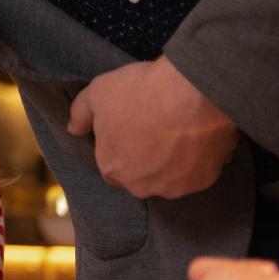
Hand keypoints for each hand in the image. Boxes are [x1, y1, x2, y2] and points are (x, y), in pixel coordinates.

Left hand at [67, 56, 235, 197]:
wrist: (193, 92)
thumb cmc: (140, 92)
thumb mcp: (98, 92)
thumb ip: (80, 113)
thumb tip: (74, 128)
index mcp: (112, 168)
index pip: (111, 166)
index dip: (119, 148)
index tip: (130, 129)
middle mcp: (142, 186)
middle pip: (140, 176)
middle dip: (145, 158)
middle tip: (155, 128)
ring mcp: (175, 186)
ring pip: (170, 177)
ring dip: (172, 161)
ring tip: (179, 131)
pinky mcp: (204, 180)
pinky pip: (198, 172)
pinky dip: (198, 159)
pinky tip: (199, 135)